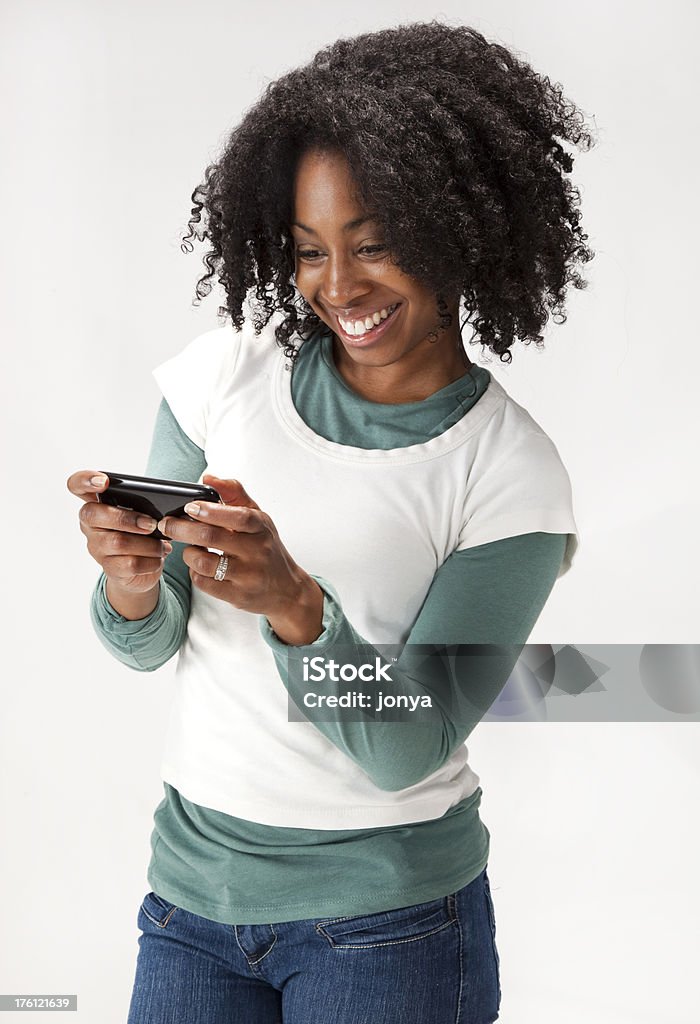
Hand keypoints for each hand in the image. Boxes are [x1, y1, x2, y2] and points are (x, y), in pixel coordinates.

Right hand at [67, 470, 171, 618]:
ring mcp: (96, 547)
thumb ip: (145, 504)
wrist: (140, 570)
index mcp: (96, 502)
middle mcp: (90, 524)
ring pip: (117, 542)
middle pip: (94, 514)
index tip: (104, 481)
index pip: (77, 485)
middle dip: (126, 518)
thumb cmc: (141, 531)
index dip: (85, 480)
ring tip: (163, 544)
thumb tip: (164, 509)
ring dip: (147, 543)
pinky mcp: (109, 568)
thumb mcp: (142, 513)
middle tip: (152, 524)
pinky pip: (130, 564)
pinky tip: (160, 556)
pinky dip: (151, 560)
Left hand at [158, 475, 323, 644]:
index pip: (237, 516)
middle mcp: (257, 551)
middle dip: (182, 528)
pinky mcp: (238, 595)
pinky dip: (194, 572)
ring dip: (188, 552)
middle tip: (167, 524)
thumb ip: (234, 494)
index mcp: (261, 528)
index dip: (210, 510)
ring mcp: (248, 576)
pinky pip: (204, 583)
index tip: (189, 506)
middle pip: (211, 537)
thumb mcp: (258, 517)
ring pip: (203, 562)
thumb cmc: (266, 547)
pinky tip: (199, 565)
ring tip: (189, 547)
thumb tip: (208, 478)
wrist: (286, 589)